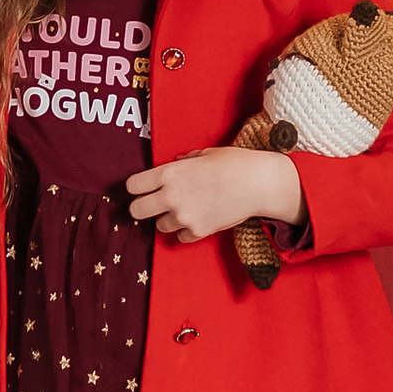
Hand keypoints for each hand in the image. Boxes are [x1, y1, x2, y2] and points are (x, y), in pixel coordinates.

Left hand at [125, 146, 303, 243]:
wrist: (260, 184)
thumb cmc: (235, 163)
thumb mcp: (206, 154)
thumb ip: (185, 160)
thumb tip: (177, 162)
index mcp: (170, 173)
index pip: (133, 186)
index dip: (135, 187)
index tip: (140, 188)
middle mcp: (172, 196)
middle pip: (136, 211)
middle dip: (142, 207)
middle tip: (152, 204)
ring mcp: (184, 217)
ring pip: (159, 226)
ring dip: (167, 219)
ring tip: (184, 209)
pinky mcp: (198, 232)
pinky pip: (180, 237)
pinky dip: (186, 231)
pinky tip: (198, 218)